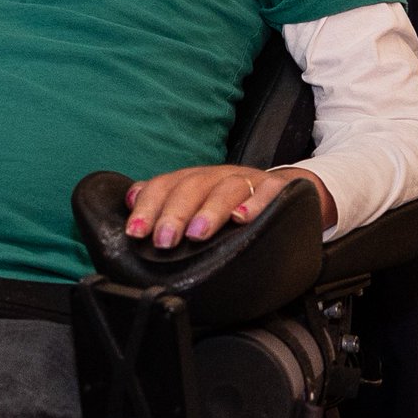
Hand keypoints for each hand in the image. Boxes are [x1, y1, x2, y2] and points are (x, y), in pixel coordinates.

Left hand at [124, 164, 326, 247]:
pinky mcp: (279, 189)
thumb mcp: (199, 202)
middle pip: (192, 186)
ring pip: (226, 188)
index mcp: (195, 180)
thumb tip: (130, 200)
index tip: (135, 233)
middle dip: (174, 213)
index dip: (148, 207)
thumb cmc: (233, 203)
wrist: (287, 190)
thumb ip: (166, 202)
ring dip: (210, 211)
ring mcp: (248, 180)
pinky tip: (244, 218)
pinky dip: (255, 204)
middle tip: (163, 241)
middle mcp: (218, 176)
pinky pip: (268, 192)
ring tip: (197, 234)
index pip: (165, 186)